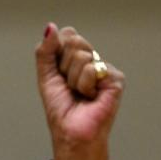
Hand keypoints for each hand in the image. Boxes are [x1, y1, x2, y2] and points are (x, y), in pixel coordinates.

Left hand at [35, 23, 124, 159]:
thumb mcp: (45, 77)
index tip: (58, 75)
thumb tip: (50, 26)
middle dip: (63, 66)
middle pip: (74, 41)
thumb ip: (45, 52)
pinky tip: (91, 97)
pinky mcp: (115, 78)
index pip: (66, 35)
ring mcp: (104, 68)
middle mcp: (92, 60)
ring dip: (72, 80)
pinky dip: (84, 85)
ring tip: (79, 94)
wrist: (71, 133)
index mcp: (76, 58)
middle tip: (69, 86)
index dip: (56, 54)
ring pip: (81, 56)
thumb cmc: (61, 110)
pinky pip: (92, 69)